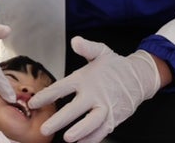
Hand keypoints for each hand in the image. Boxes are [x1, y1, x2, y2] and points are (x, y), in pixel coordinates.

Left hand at [29, 37, 162, 142]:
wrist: (141, 77)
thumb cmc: (117, 67)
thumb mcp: (101, 52)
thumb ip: (87, 47)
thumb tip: (75, 41)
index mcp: (86, 78)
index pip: (62, 88)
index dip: (46, 96)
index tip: (33, 103)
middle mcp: (95, 94)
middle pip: (75, 109)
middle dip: (59, 120)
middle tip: (45, 128)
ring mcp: (105, 107)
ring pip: (91, 122)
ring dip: (79, 131)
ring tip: (68, 138)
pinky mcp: (114, 118)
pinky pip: (102, 131)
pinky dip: (92, 138)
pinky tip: (82, 142)